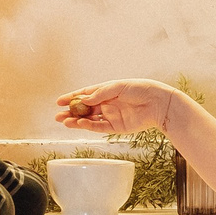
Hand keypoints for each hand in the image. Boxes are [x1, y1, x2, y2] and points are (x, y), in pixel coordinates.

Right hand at [56, 79, 176, 135]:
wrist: (157, 103)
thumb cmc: (140, 89)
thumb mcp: (118, 87)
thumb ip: (100, 94)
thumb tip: (84, 99)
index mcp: (106, 91)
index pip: (85, 95)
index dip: (72, 98)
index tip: (59, 101)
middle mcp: (106, 104)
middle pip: (84, 109)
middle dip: (71, 112)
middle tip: (57, 115)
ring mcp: (110, 116)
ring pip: (89, 120)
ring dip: (76, 121)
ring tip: (64, 121)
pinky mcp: (116, 127)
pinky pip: (99, 127)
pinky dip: (88, 126)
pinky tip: (79, 124)